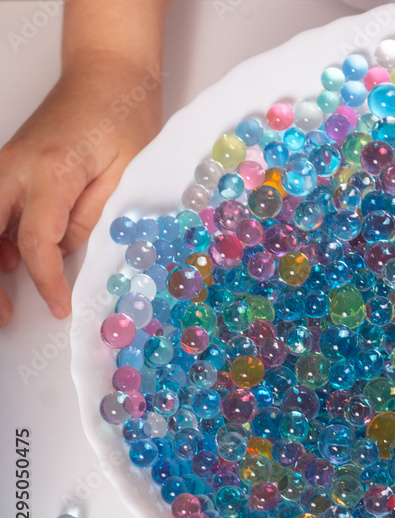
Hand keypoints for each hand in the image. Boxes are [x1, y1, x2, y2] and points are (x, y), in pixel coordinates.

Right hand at [0, 51, 162, 324]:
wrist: (106, 70)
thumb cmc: (125, 115)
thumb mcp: (129, 171)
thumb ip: (96, 215)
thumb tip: (69, 253)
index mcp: (51, 170)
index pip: (36, 241)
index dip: (45, 282)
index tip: (59, 308)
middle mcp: (16, 167)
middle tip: (5, 317)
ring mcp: (6, 165)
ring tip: (4, 304)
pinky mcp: (9, 167)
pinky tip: (8, 266)